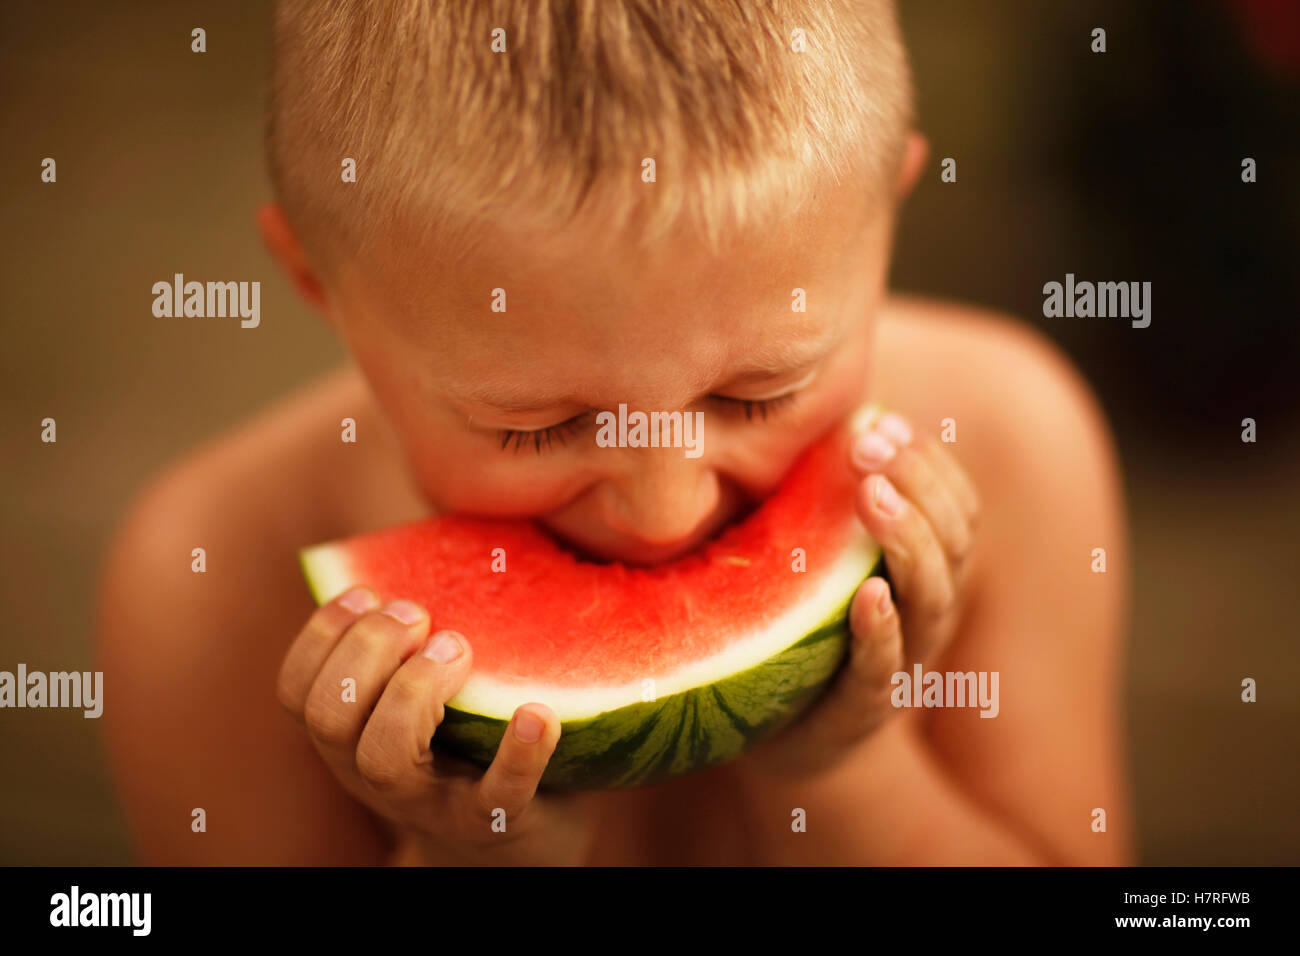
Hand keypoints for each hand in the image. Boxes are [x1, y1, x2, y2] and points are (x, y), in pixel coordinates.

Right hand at [277, 590, 598, 864]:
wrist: (519, 846)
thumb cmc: (471, 744)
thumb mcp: (429, 694)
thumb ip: (414, 637)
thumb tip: (434, 534)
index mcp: (351, 736)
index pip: (295, 690)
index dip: (320, 635)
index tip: (366, 592)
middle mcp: (374, 774)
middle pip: (327, 716)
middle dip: (364, 650)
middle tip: (419, 615)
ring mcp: (431, 803)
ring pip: (381, 756)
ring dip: (412, 689)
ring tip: (458, 647)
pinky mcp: (494, 824)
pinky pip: (496, 796)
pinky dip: (517, 753)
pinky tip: (538, 712)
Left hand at [742, 409, 980, 777]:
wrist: (790, 737)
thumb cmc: (810, 626)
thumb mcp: (825, 555)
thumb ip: (833, 496)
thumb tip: (819, 415)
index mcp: (928, 570)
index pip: (957, 506)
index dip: (931, 462)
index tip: (886, 420)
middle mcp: (928, 613)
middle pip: (953, 542)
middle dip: (919, 485)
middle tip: (870, 444)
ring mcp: (901, 662)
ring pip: (931, 599)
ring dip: (907, 542)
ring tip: (873, 496)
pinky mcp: (861, 708)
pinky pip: (883, 669)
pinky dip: (881, 632)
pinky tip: (869, 596)